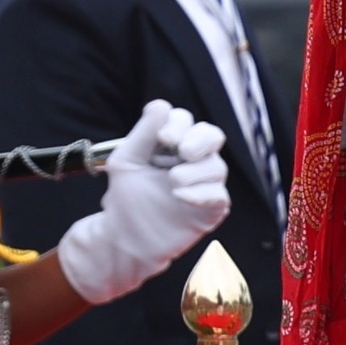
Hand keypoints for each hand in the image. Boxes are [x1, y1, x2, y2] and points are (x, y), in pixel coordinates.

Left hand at [55, 99, 231, 302]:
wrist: (126, 238)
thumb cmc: (127, 198)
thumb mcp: (126, 161)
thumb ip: (143, 134)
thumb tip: (160, 106)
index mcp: (172, 144)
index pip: (185, 121)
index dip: (177, 124)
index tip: (162, 138)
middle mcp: (192, 160)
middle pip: (212, 135)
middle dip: (200, 139)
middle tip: (182, 151)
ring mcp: (204, 184)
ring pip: (217, 166)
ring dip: (195, 171)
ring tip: (172, 182)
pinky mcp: (211, 209)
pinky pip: (219, 195)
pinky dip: (201, 193)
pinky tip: (180, 196)